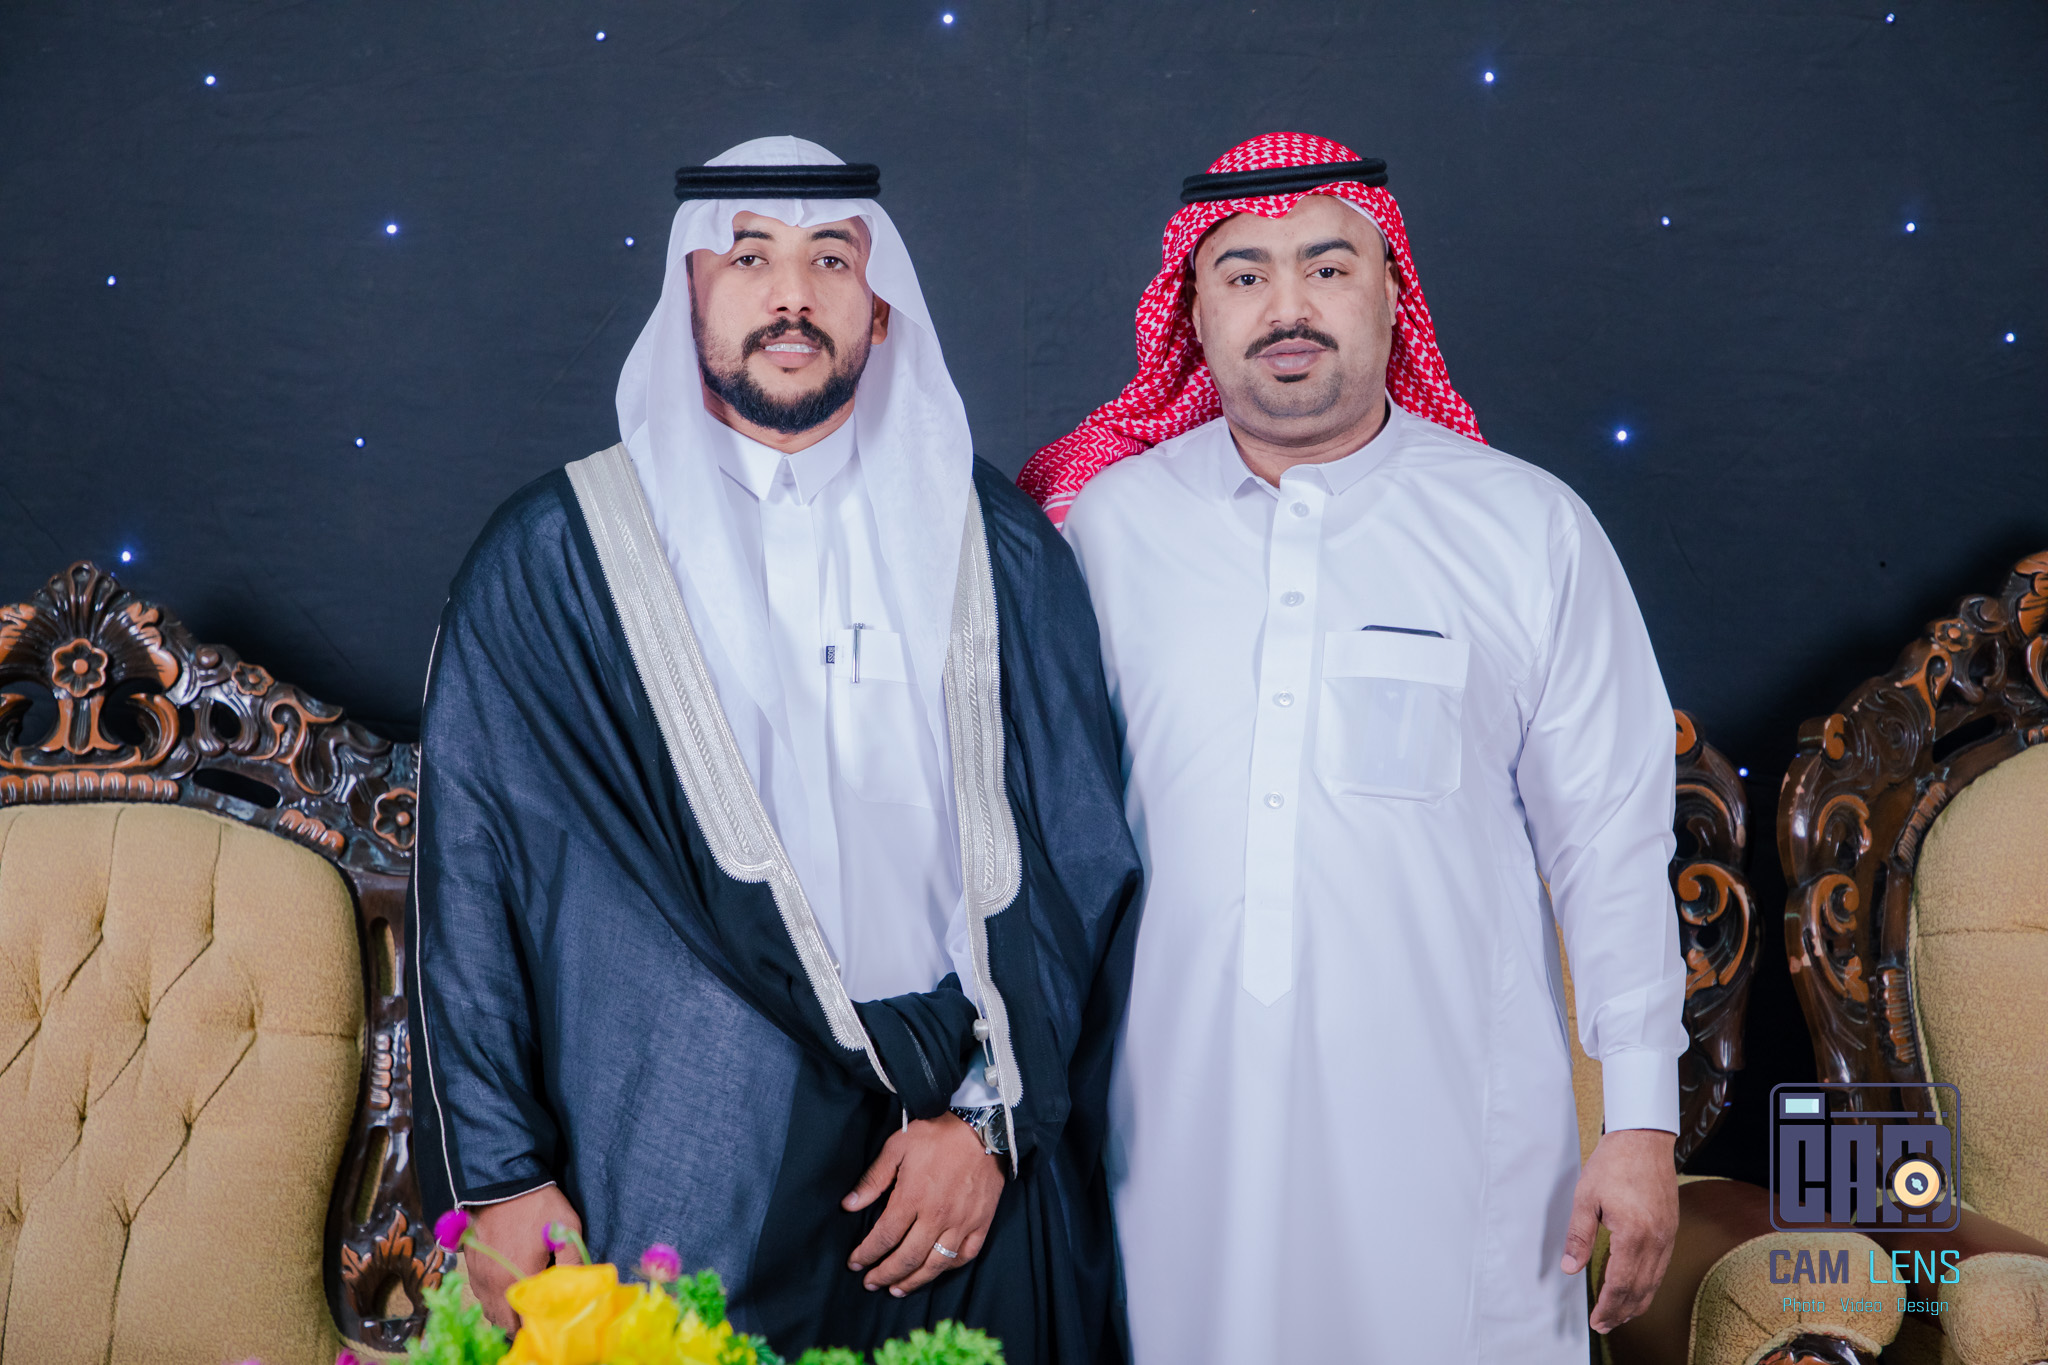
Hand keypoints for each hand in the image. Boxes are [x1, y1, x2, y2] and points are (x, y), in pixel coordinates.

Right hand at [468, 1185, 583, 1330]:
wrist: (503, 1180)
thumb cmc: (537, 1204)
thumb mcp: (566, 1229)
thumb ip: (573, 1261)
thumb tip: (582, 1285)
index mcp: (519, 1278)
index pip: (526, 1321)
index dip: (538, 1325)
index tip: (550, 1322)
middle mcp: (494, 1284)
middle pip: (505, 1323)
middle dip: (522, 1325)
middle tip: (538, 1317)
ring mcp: (479, 1276)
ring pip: (490, 1311)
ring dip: (505, 1315)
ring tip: (524, 1306)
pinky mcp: (471, 1266)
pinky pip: (480, 1296)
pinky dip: (493, 1300)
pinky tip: (507, 1290)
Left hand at [843, 1113, 1003, 1296]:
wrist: (982, 1125)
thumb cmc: (936, 1133)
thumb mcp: (897, 1147)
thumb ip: (873, 1180)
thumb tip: (848, 1206)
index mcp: (912, 1197)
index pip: (884, 1237)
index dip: (866, 1254)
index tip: (855, 1263)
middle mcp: (937, 1216)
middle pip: (907, 1258)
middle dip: (885, 1274)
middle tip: (871, 1283)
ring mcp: (962, 1222)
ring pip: (935, 1264)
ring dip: (914, 1281)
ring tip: (897, 1289)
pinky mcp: (981, 1223)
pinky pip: (965, 1256)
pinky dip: (948, 1269)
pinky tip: (935, 1271)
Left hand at [1563, 1128, 1677, 1333]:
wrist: (1644, 1139)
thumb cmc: (1613, 1164)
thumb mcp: (1585, 1198)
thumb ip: (1579, 1236)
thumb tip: (1570, 1267)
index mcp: (1633, 1234)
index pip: (1620, 1283)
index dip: (1608, 1306)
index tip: (1597, 1320)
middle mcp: (1656, 1240)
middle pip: (1640, 1288)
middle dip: (1622, 1311)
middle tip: (1605, 1325)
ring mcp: (1667, 1236)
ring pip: (1654, 1281)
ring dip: (1637, 1302)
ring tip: (1619, 1315)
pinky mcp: (1670, 1229)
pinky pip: (1661, 1266)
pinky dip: (1649, 1284)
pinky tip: (1637, 1289)